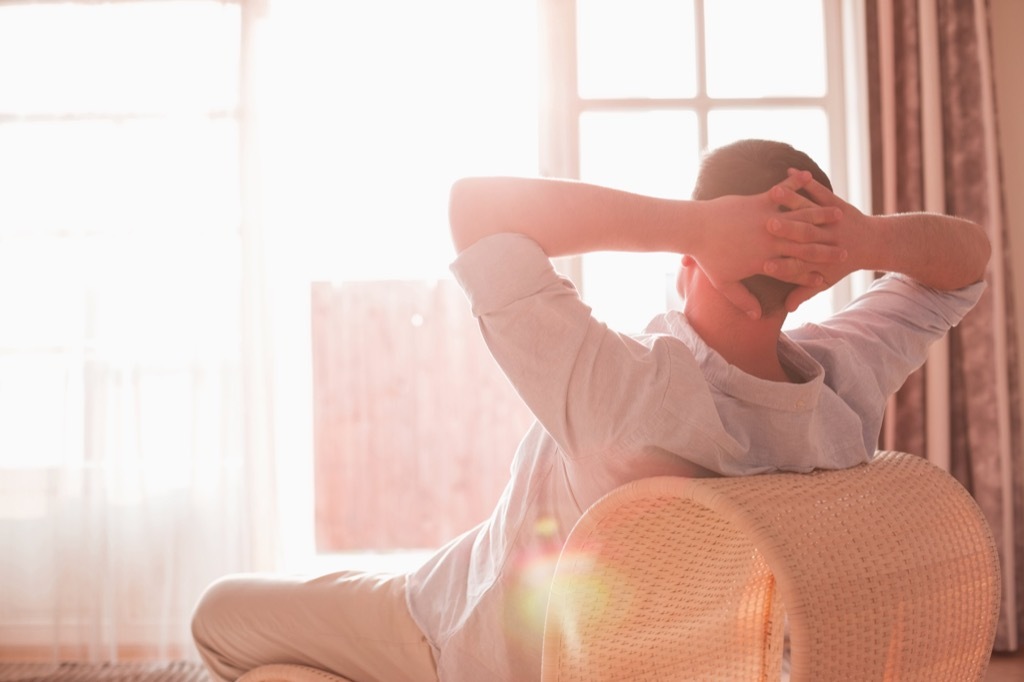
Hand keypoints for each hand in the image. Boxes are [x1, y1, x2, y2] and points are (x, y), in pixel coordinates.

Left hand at [694, 170, 845, 317]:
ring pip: (800, 217)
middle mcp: (770, 240)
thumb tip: (756, 316)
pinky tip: (807, 177)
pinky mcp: (759, 201)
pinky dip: (795, 184)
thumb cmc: (707, 257)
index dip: (813, 275)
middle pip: (805, 245)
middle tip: (846, 249)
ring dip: (821, 214)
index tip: (828, 278)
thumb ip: (742, 299)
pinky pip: (782, 192)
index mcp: (764, 260)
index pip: (795, 270)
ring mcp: (766, 218)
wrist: (694, 229)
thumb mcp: (724, 283)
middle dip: (827, 247)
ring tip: (838, 214)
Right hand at [765, 170, 868, 311]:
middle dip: (784, 230)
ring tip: (776, 193)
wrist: (874, 243)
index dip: (780, 265)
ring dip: (793, 201)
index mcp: (817, 260)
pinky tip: (791, 171)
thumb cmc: (842, 263)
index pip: (794, 265)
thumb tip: (788, 309)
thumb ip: (802, 293)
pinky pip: (819, 191)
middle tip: (767, 225)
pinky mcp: (835, 203)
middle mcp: (824, 239)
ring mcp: (831, 221)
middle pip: (801, 236)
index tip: (763, 264)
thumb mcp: (824, 280)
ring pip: (809, 210)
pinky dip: (806, 181)